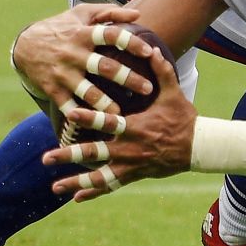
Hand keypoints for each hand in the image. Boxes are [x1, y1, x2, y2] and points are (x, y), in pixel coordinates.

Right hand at [11, 4, 152, 120]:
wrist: (24, 45)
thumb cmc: (61, 28)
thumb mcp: (81, 14)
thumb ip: (110, 13)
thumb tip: (138, 14)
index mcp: (84, 34)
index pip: (111, 35)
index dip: (131, 43)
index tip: (150, 52)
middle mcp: (74, 54)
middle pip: (104, 67)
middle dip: (128, 78)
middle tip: (148, 89)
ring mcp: (63, 73)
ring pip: (86, 91)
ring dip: (104, 103)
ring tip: (121, 114)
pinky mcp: (53, 89)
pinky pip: (68, 106)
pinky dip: (79, 117)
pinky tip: (93, 127)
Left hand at [42, 51, 194, 201]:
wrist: (199, 147)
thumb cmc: (184, 118)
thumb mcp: (174, 93)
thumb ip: (161, 70)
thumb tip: (153, 47)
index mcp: (136, 127)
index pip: (108, 121)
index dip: (89, 117)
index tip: (69, 113)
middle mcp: (129, 148)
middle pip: (95, 153)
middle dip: (69, 156)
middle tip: (47, 158)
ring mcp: (131, 164)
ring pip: (99, 177)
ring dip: (76, 182)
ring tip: (55, 187)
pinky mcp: (135, 175)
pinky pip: (111, 186)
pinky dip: (94, 193)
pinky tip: (76, 198)